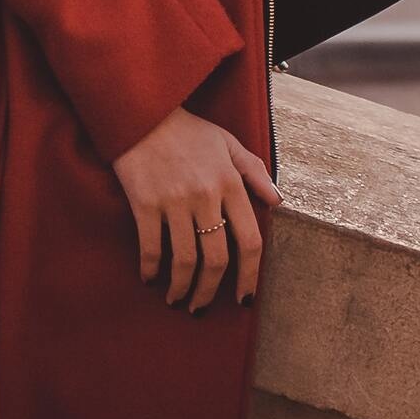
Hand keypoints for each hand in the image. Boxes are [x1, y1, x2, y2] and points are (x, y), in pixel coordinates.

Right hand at [113, 106, 280, 311]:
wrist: (142, 111)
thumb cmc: (186, 130)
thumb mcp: (227, 142)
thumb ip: (254, 171)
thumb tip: (277, 202)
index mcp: (230, 182)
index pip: (250, 239)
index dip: (250, 276)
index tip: (244, 299)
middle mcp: (206, 195)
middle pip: (217, 259)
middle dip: (210, 291)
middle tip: (202, 307)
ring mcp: (175, 200)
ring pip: (185, 260)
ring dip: (181, 288)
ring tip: (176, 300)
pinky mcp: (145, 203)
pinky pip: (151, 247)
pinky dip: (151, 269)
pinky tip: (150, 278)